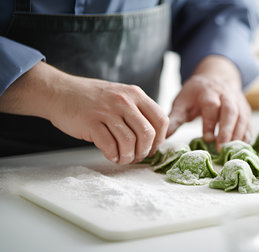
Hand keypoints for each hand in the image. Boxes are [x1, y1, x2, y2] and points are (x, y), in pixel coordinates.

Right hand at [0, 62, 168, 163]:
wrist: (59, 92)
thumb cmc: (92, 98)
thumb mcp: (121, 95)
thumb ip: (138, 111)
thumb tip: (154, 138)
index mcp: (135, 94)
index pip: (161, 119)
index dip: (160, 139)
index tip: (153, 148)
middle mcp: (124, 101)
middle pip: (148, 134)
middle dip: (144, 151)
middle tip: (137, 157)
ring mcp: (107, 111)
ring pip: (129, 142)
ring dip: (128, 156)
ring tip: (123, 158)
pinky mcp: (91, 123)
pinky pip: (110, 146)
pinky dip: (113, 155)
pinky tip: (110, 155)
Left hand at [167, 56, 251, 149]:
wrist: (215, 77)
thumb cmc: (196, 94)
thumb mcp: (182, 101)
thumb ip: (175, 118)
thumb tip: (163, 136)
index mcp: (208, 92)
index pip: (211, 106)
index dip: (210, 122)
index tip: (207, 138)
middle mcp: (226, 95)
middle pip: (230, 111)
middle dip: (226, 129)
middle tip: (221, 148)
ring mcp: (238, 102)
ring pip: (242, 117)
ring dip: (237, 134)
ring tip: (231, 150)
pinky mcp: (245, 109)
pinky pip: (248, 122)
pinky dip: (246, 134)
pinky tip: (241, 146)